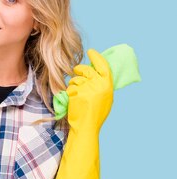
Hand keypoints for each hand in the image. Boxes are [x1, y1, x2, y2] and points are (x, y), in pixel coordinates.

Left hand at [54, 49, 113, 178]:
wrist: (86, 127)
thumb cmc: (94, 114)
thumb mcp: (104, 99)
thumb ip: (101, 85)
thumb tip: (96, 72)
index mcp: (108, 87)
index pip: (104, 67)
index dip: (97, 58)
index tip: (91, 51)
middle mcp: (99, 86)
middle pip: (86, 70)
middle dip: (79, 70)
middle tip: (76, 71)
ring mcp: (88, 90)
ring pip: (76, 79)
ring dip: (73, 85)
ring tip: (77, 96)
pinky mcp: (77, 94)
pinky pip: (70, 87)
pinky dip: (69, 92)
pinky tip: (73, 101)